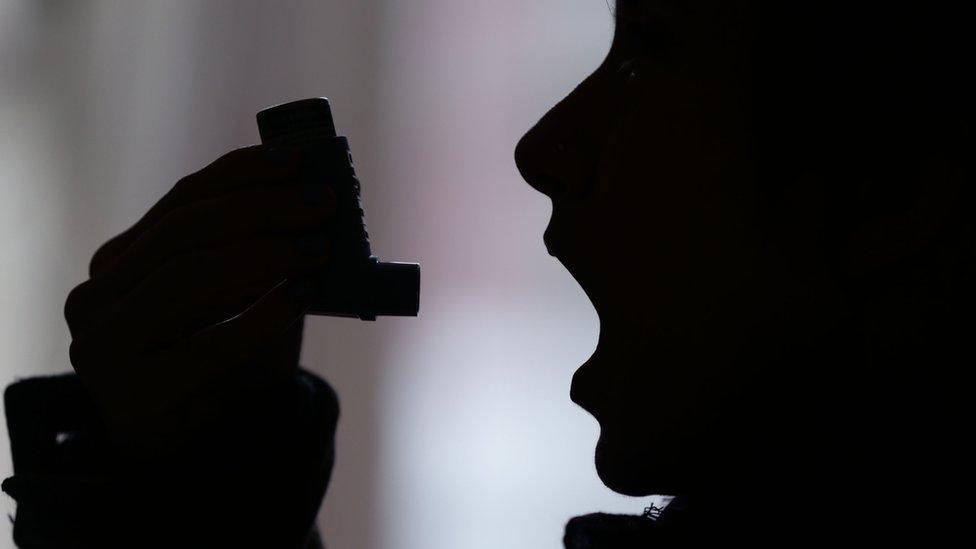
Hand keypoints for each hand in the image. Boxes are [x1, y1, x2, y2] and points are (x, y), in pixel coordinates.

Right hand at [64, 145, 334, 453]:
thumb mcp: (239, 298)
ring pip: (187, 275)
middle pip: (184, 229)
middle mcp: (99, 291)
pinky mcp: (132, 390)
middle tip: (323, 206)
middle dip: (261, 209)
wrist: (194, 447)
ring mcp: (104, 342)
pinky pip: (206, 343)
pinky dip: (261, 316)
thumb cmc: (224, 361)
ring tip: (317, 249)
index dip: (240, 173)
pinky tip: (300, 298)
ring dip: (263, 254)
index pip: (181, 199)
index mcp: (123, 258)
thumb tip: (313, 202)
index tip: (297, 160)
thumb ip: (259, 252)